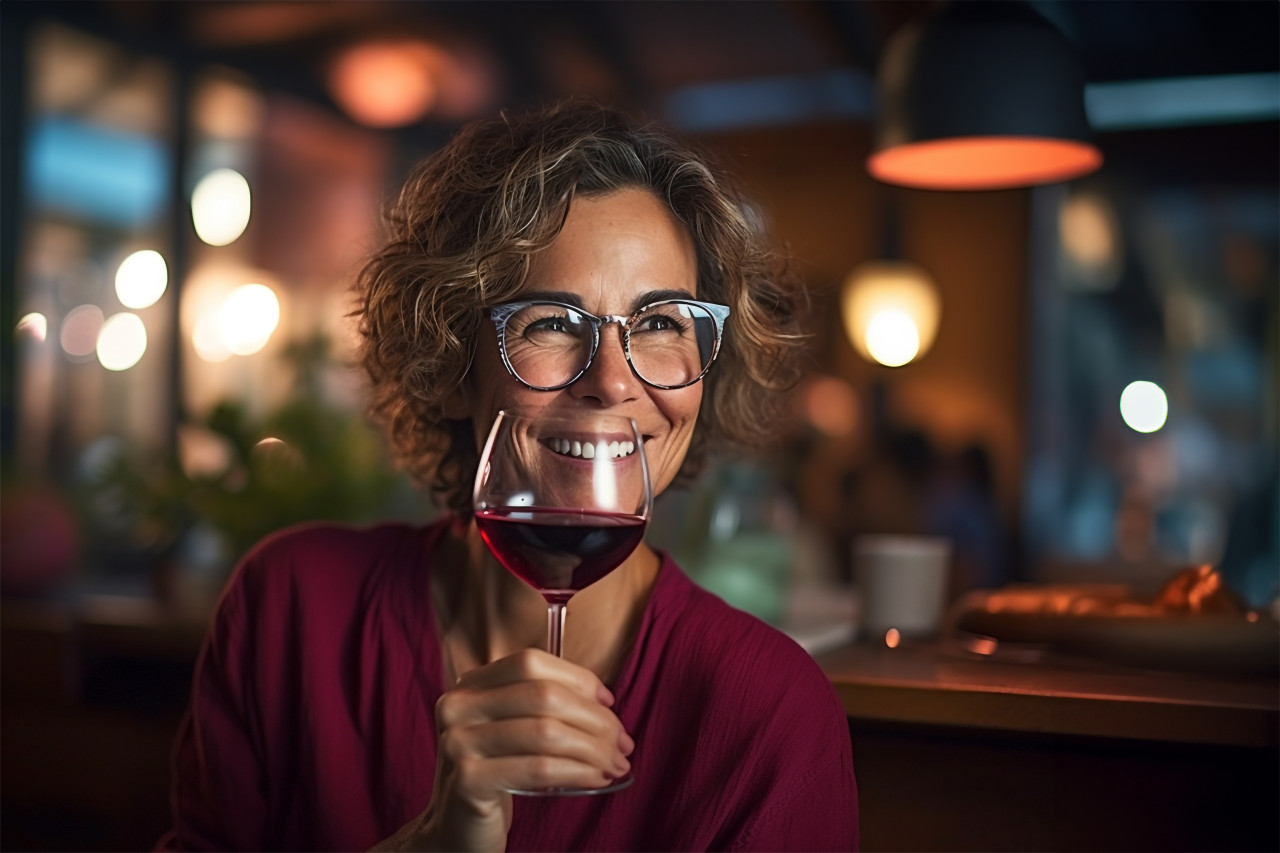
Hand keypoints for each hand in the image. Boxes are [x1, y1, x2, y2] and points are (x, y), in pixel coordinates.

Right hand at [371, 648, 633, 851]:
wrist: (456, 829)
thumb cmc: (497, 775)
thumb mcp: (514, 729)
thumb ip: (545, 705)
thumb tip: (604, 702)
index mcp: (469, 685)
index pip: (531, 663)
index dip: (577, 678)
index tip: (608, 703)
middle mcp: (457, 706)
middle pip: (543, 696)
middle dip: (595, 719)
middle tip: (622, 743)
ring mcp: (458, 743)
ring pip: (546, 732)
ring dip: (594, 748)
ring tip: (616, 764)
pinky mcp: (468, 780)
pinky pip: (539, 768)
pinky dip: (578, 772)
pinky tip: (597, 778)